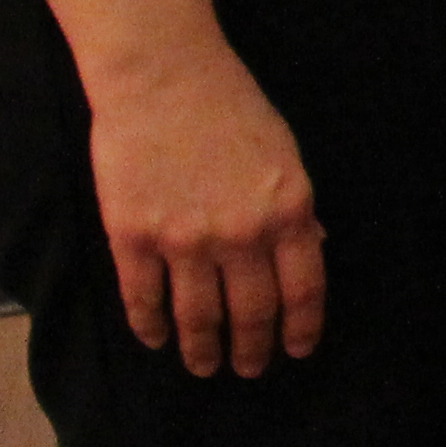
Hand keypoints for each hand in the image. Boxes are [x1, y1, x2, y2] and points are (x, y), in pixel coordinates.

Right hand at [85, 35, 323, 376]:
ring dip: (202, 349)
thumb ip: (296, 210)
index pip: (303, 290)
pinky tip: (157, 338)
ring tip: (204, 366)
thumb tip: (311, 251)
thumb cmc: (232, 108)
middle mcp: (241, 235)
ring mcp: (184, 240)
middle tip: (247, 368)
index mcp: (288, 212)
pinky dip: (151, 326)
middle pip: (250, 313)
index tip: (296, 351)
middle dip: (251, 349)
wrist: (163, 78)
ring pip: (196, 316)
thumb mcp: (285, 156)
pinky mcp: (134, 237)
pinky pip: (143, 299)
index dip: (301, 328)